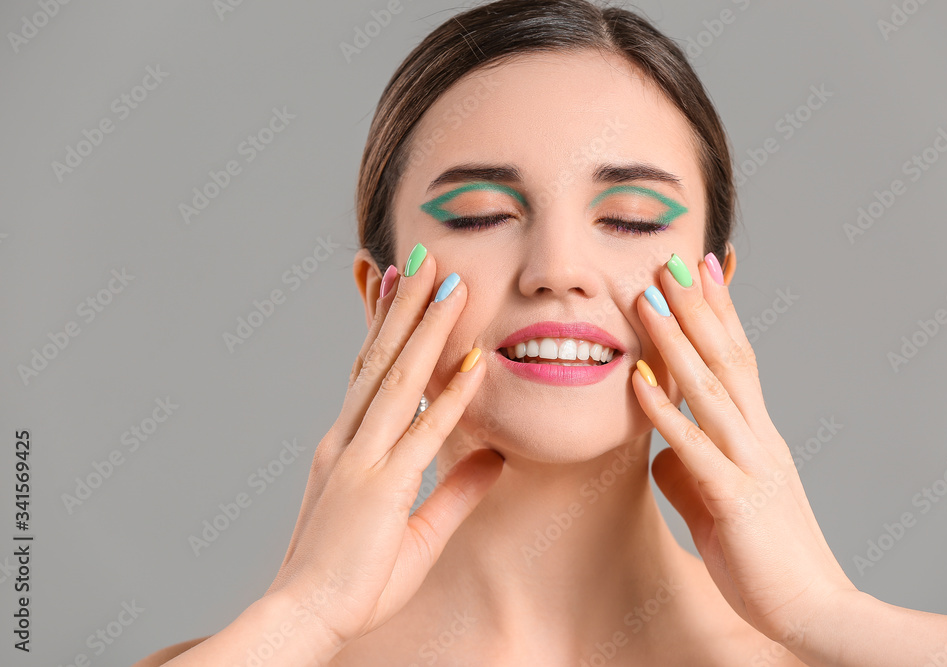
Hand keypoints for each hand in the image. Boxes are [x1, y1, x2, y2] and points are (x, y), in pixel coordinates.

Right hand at [262, 244, 503, 655]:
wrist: (306, 617)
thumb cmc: (351, 579)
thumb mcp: (415, 529)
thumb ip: (456, 489)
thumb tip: (497, 458)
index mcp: (347, 446)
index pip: (369, 372)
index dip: (386, 325)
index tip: (400, 283)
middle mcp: (348, 440)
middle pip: (380, 358)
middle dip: (405, 304)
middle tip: (425, 256)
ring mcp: (361, 459)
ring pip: (397, 377)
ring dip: (425, 326)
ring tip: (446, 280)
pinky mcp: (381, 486)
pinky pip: (422, 431)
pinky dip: (450, 394)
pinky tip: (474, 359)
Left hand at [630, 251, 856, 645]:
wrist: (812, 609)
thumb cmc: (764, 554)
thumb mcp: (721, 500)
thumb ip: (691, 468)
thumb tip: (659, 449)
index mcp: (756, 434)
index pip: (738, 357)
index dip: (719, 312)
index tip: (699, 268)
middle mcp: (757, 436)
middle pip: (726, 357)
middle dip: (696, 306)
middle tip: (668, 259)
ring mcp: (750, 463)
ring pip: (710, 389)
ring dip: (676, 341)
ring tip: (647, 299)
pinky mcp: (736, 499)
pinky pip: (694, 447)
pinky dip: (665, 410)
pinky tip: (637, 381)